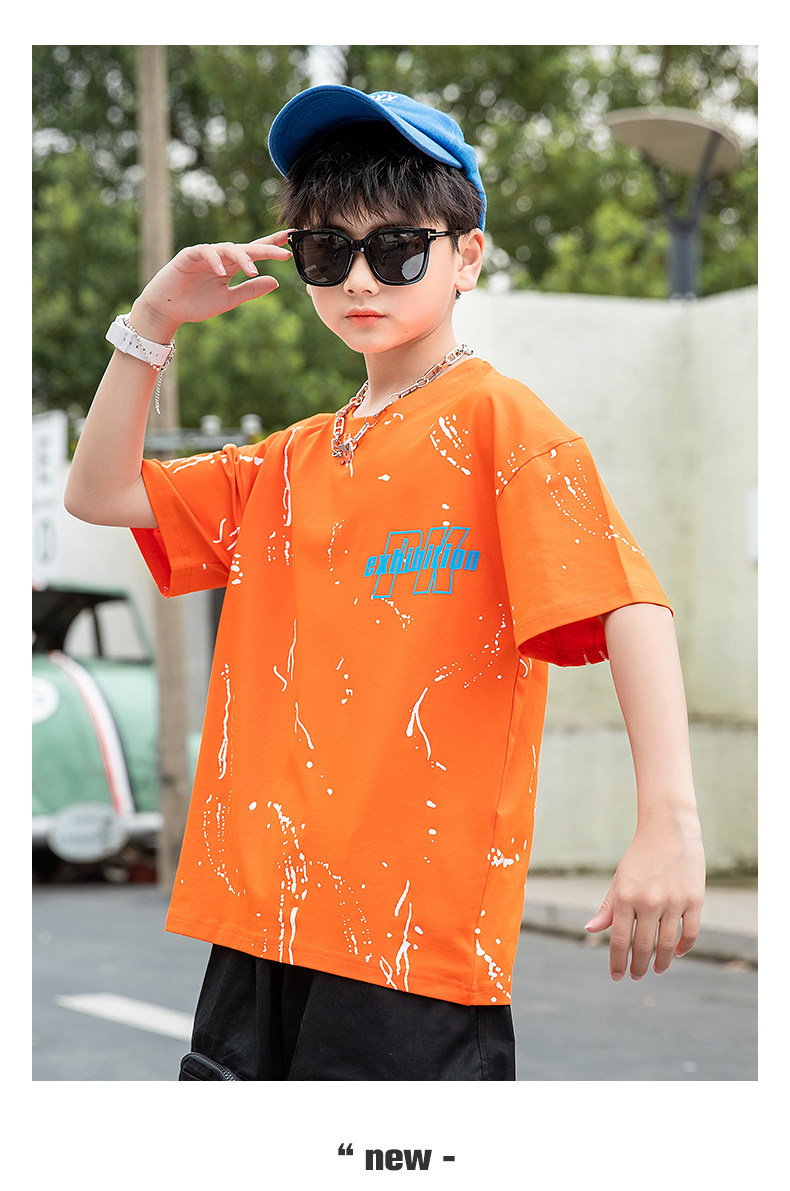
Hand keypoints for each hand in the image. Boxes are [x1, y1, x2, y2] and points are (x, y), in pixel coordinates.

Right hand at [131, 231, 292, 340]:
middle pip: (247, 247)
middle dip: (266, 249)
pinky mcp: (188, 255)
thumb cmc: (196, 304)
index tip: (292, 240)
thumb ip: (250, 290)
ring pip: (228, 248)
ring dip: (242, 258)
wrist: (167, 310)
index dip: (273, 245)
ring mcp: (205, 254)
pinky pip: (205, 253)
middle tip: (284, 254)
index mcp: (231, 266)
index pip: (255, 252)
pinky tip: (222, 271)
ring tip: (253, 270)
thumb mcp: (228, 300)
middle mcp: (221, 257)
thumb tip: (276, 281)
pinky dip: (214, 260)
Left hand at [585, 815, 704, 980]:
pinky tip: (676, 953)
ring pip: (667, 945)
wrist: (668, 830)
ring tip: (656, 970)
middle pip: (644, 947)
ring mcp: (673, 901)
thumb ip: (608, 908)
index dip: (618, 962)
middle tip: (636, 976)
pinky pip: (690, 933)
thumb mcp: (620, 880)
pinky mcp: (695, 900)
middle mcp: (648, 901)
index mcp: (625, 897)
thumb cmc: (640, 857)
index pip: (620, 940)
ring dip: (661, 963)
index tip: (617, 976)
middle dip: (638, 967)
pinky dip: (683, 947)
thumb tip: (591, 930)